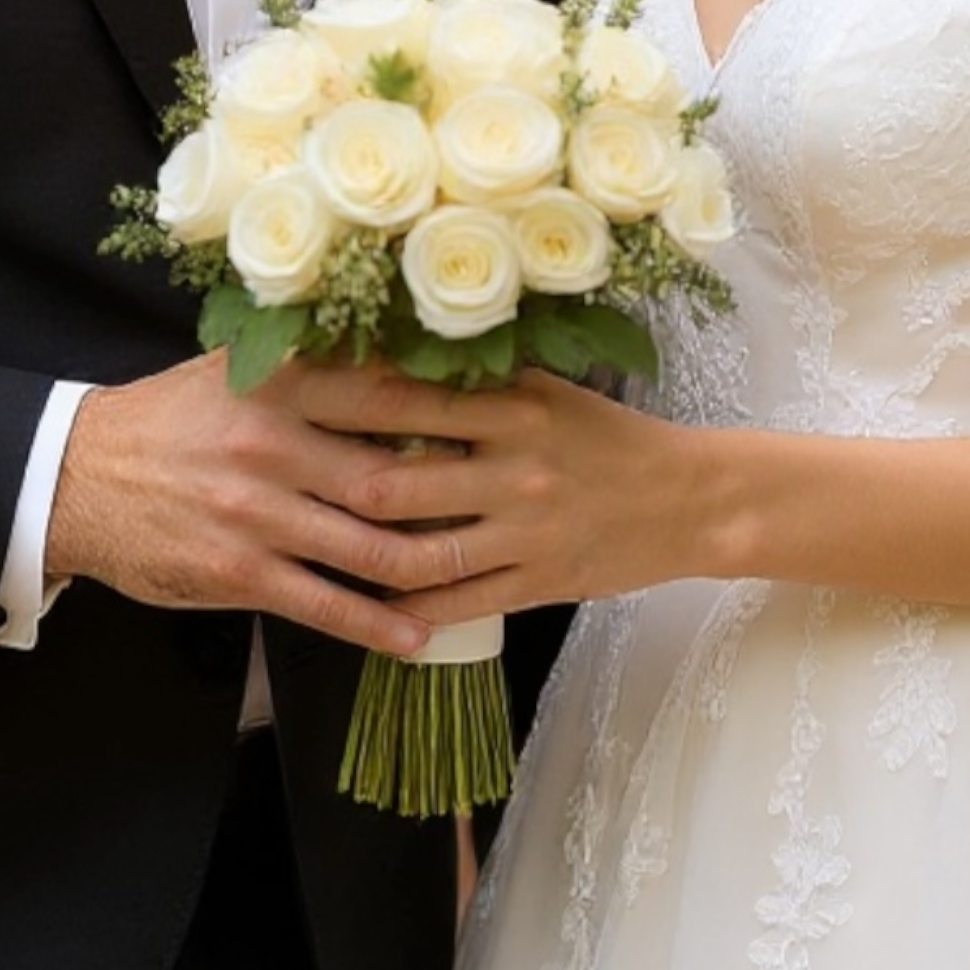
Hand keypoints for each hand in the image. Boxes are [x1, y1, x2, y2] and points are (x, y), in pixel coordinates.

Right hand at [44, 354, 483, 656]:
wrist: (77, 475)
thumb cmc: (174, 418)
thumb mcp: (239, 370)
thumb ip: (316, 367)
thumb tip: (409, 356)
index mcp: (279, 384)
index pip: (389, 391)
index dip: (458, 407)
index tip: (512, 419)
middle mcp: (272, 445)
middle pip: (391, 474)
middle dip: (463, 494)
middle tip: (524, 504)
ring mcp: (255, 513)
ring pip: (367, 548)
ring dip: (433, 567)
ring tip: (483, 574)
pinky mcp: (237, 572)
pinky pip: (323, 605)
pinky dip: (378, 624)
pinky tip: (419, 633)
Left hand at [293, 367, 706, 625]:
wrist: (691, 499)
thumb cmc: (608, 437)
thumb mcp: (548, 393)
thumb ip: (476, 383)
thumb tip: (386, 359)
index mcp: (514, 409)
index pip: (405, 400)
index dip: (335, 401)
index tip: (284, 400)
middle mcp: (516, 469)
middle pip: (396, 485)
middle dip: (330, 490)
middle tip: (278, 489)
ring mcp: (527, 533)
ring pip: (423, 555)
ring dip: (362, 558)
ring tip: (318, 551)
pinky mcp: (542, 583)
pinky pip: (460, 605)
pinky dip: (408, 611)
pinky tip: (372, 607)